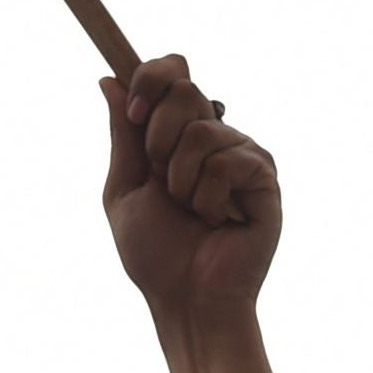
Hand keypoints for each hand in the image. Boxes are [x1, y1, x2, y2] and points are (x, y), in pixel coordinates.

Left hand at [101, 52, 278, 334]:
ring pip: (203, 129)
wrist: (186, 300)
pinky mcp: (264, 177)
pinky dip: (209, 198)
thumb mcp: (125, 189)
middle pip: (186, 90)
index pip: (173, 73)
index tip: (133, 112)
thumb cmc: (156, 254)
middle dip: (158, 139)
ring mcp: (242, 154)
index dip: (151, 77)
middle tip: (163, 184)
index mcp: (178, 133)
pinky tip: (220, 222)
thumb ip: (123, 136)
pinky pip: (228, 161)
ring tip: (193, 213)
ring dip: (181, 180)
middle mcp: (215, 136)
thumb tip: (108, 79)